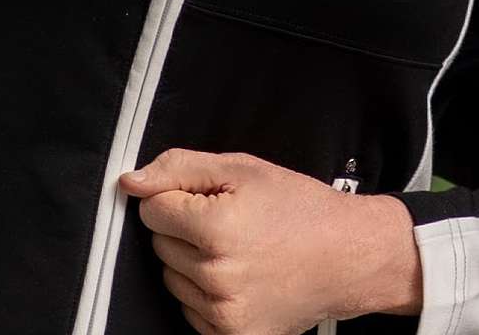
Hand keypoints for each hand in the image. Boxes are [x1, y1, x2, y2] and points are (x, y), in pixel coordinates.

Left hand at [119, 149, 422, 334]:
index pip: (153, 209)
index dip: (180, 196)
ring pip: (171, 277)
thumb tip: (131, 181)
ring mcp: (221, 311)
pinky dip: (204, 291)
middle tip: (231, 220)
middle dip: (186, 228)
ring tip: (238, 248)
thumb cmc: (300, 208)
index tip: (211, 197)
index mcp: (218, 226)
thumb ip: (182, 167)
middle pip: (160, 244)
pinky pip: (188, 309)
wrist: (347, 256)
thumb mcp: (246, 169)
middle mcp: (216, 275)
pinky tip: (239, 275)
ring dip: (193, 261)